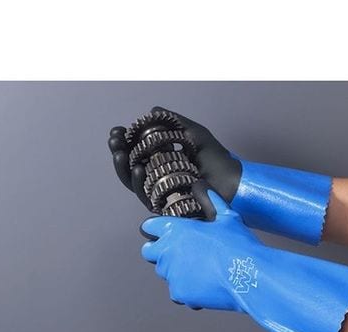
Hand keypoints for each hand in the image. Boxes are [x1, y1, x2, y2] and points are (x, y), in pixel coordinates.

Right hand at [108, 106, 241, 210]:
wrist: (232, 182)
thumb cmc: (217, 160)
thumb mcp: (195, 134)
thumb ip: (175, 122)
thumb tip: (154, 110)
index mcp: (163, 159)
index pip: (137, 150)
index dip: (125, 141)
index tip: (119, 130)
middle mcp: (158, 175)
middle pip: (130, 166)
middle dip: (119, 152)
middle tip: (115, 140)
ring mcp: (160, 191)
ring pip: (133, 181)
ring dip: (123, 167)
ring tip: (120, 153)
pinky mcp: (165, 205)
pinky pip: (146, 195)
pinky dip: (139, 182)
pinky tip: (137, 168)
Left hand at [140, 187, 258, 310]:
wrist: (247, 276)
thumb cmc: (238, 246)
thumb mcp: (227, 217)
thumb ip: (211, 201)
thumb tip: (204, 188)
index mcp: (176, 230)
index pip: (149, 227)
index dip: (154, 228)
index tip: (157, 232)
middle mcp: (168, 251)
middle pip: (148, 252)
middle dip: (157, 251)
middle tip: (174, 253)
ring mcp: (172, 274)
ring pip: (165, 273)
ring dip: (175, 271)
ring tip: (198, 270)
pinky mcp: (179, 293)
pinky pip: (177, 292)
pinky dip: (188, 290)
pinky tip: (204, 285)